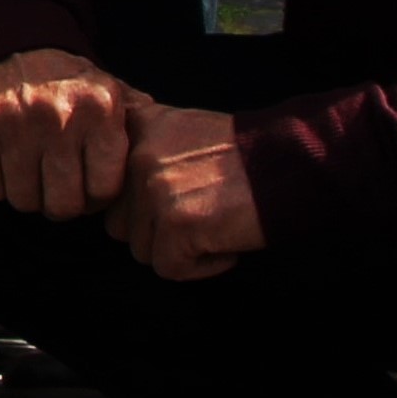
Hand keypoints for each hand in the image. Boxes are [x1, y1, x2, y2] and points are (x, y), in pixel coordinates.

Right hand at [0, 48, 142, 220]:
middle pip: (62, 205)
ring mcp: (12, 124)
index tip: (88, 183)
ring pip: (24, 201)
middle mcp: (56, 117)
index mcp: (98, 111)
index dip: (95, 196)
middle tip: (58, 184)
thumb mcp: (110, 92)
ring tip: (33, 170)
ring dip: (28, 193)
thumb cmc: (69, 83)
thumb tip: (165, 157)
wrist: (15, 43)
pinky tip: (6, 163)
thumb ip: (139, 125)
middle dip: (62, 202)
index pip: (102, 192)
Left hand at [104, 102, 264, 281]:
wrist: (291, 164)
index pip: (106, 188)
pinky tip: (226, 242)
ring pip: (142, 250)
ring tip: (216, 223)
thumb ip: (142, 150)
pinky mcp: (176, 223)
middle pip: (119, 224)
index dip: (138, 207)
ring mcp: (154, 189)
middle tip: (201, 214)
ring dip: (179, 249)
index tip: (172, 202)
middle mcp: (135, 156)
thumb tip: (107, 192)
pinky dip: (201, 266)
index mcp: (133, 129)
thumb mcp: (180, 129)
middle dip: (158, 231)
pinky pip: (169, 268)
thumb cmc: (242, 155)